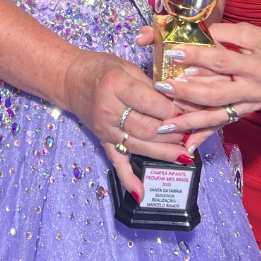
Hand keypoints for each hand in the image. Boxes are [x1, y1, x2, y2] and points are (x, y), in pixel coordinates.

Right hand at [60, 50, 195, 200]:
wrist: (69, 78)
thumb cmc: (101, 68)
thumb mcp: (127, 67)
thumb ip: (152, 86)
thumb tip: (180, 105)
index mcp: (116, 86)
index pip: (153, 104)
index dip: (175, 111)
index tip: (190, 112)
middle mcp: (109, 109)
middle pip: (148, 128)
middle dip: (174, 133)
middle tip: (192, 133)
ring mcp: (105, 127)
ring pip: (139, 145)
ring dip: (164, 153)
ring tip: (185, 155)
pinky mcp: (102, 139)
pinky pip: (115, 161)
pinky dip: (128, 178)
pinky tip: (141, 192)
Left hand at [136, 19, 260, 133]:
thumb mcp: (250, 33)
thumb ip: (221, 33)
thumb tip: (188, 32)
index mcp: (256, 67)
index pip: (221, 62)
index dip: (196, 57)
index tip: (172, 53)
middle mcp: (252, 90)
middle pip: (215, 94)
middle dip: (186, 92)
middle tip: (162, 87)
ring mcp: (249, 105)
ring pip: (217, 115)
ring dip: (190, 120)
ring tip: (165, 122)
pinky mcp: (245, 113)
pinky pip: (223, 125)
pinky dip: (205, 135)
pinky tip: (188, 144)